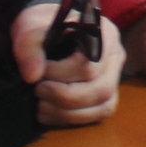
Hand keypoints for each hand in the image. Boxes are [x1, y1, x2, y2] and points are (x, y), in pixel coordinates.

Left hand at [11, 0, 123, 127]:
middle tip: (38, 91)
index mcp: (104, 33)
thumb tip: (32, 76)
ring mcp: (114, 77)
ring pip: (104, 105)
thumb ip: (29, 46)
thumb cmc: (42, 26)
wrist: (44, 33)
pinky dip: (73, 119)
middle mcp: (116, 56)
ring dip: (69, 113)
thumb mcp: (30, 26)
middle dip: (65, 96)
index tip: (39, 72)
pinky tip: (50, 114)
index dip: (63, 73)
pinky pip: (99, 115)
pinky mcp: (106, 95)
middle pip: (101, 88)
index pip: (91, 63)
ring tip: (41, 106)